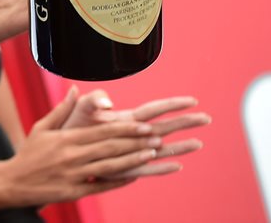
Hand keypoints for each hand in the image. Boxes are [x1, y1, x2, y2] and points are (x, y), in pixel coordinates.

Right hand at [0, 86, 163, 206]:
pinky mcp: (74, 192)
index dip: (125, 128)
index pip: (101, 132)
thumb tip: (75, 90)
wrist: (12, 182)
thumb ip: (61, 110)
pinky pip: (101, 186)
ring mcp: (74, 175)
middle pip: (109, 148)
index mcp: (65, 139)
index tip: (144, 125)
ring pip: (109, 167)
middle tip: (156, 137)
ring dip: (132, 160)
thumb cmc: (29, 153)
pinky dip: (119, 181)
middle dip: (135, 142)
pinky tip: (135, 176)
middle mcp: (71, 156)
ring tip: (151, 154)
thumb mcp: (41, 128)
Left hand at [62, 90, 209, 177]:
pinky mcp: (124, 167)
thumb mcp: (80, 108)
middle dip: (185, 122)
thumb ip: (93, 100)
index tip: (191, 100)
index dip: (172, 104)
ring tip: (199, 143)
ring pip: (161, 149)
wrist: (63, 149)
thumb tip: (107, 103)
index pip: (154, 110)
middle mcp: (133, 135)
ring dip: (180, 146)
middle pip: (164, 127)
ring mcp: (131, 151)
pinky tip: (177, 166)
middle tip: (207, 118)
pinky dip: (161, 167)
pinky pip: (146, 168)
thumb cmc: (73, 127)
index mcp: (125, 118)